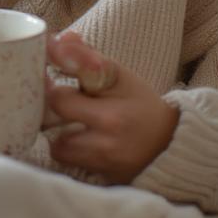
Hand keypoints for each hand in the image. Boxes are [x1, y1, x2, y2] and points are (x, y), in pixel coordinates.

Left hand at [44, 30, 178, 184]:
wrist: (172, 143)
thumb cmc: (140, 104)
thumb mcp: (120, 76)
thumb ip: (87, 57)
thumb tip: (59, 39)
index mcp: (110, 113)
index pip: (58, 99)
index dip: (46, 84)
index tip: (45, 75)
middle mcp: (106, 142)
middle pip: (52, 125)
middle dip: (48, 108)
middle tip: (55, 98)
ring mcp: (104, 164)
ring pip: (58, 148)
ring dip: (58, 134)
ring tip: (68, 122)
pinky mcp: (104, 179)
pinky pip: (71, 165)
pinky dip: (70, 152)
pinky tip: (78, 139)